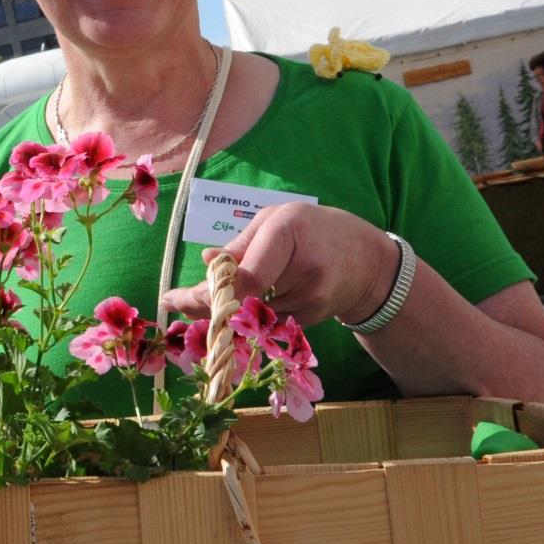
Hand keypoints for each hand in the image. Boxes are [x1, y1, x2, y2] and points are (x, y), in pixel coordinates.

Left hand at [160, 203, 399, 330]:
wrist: (370, 264)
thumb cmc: (314, 231)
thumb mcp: (277, 220)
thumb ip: (241, 243)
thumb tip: (206, 260)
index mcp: (288, 231)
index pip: (247, 276)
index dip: (211, 292)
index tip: (176, 297)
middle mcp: (304, 269)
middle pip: (243, 299)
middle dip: (206, 303)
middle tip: (173, 301)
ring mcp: (312, 299)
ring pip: (251, 313)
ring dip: (227, 309)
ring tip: (215, 295)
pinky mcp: (313, 319)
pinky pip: (268, 322)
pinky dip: (250, 316)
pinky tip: (247, 304)